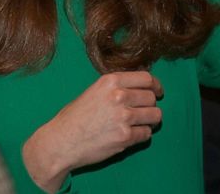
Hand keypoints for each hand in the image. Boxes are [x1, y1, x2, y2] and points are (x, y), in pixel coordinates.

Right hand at [22, 71, 162, 191]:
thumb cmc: (74, 117)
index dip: (155, 86)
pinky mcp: (125, 137)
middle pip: (151, 97)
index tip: (157, 92)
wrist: (61, 141)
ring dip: (150, 120)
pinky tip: (130, 135)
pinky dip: (141, 135)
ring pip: (155, 115)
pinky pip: (147, 133)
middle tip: (143, 112)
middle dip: (150, 105)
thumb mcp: (94, 91)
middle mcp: (119, 96)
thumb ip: (116, 88)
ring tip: (140, 123)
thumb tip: (141, 87)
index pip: (146, 78)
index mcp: (110, 81)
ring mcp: (123, 117)